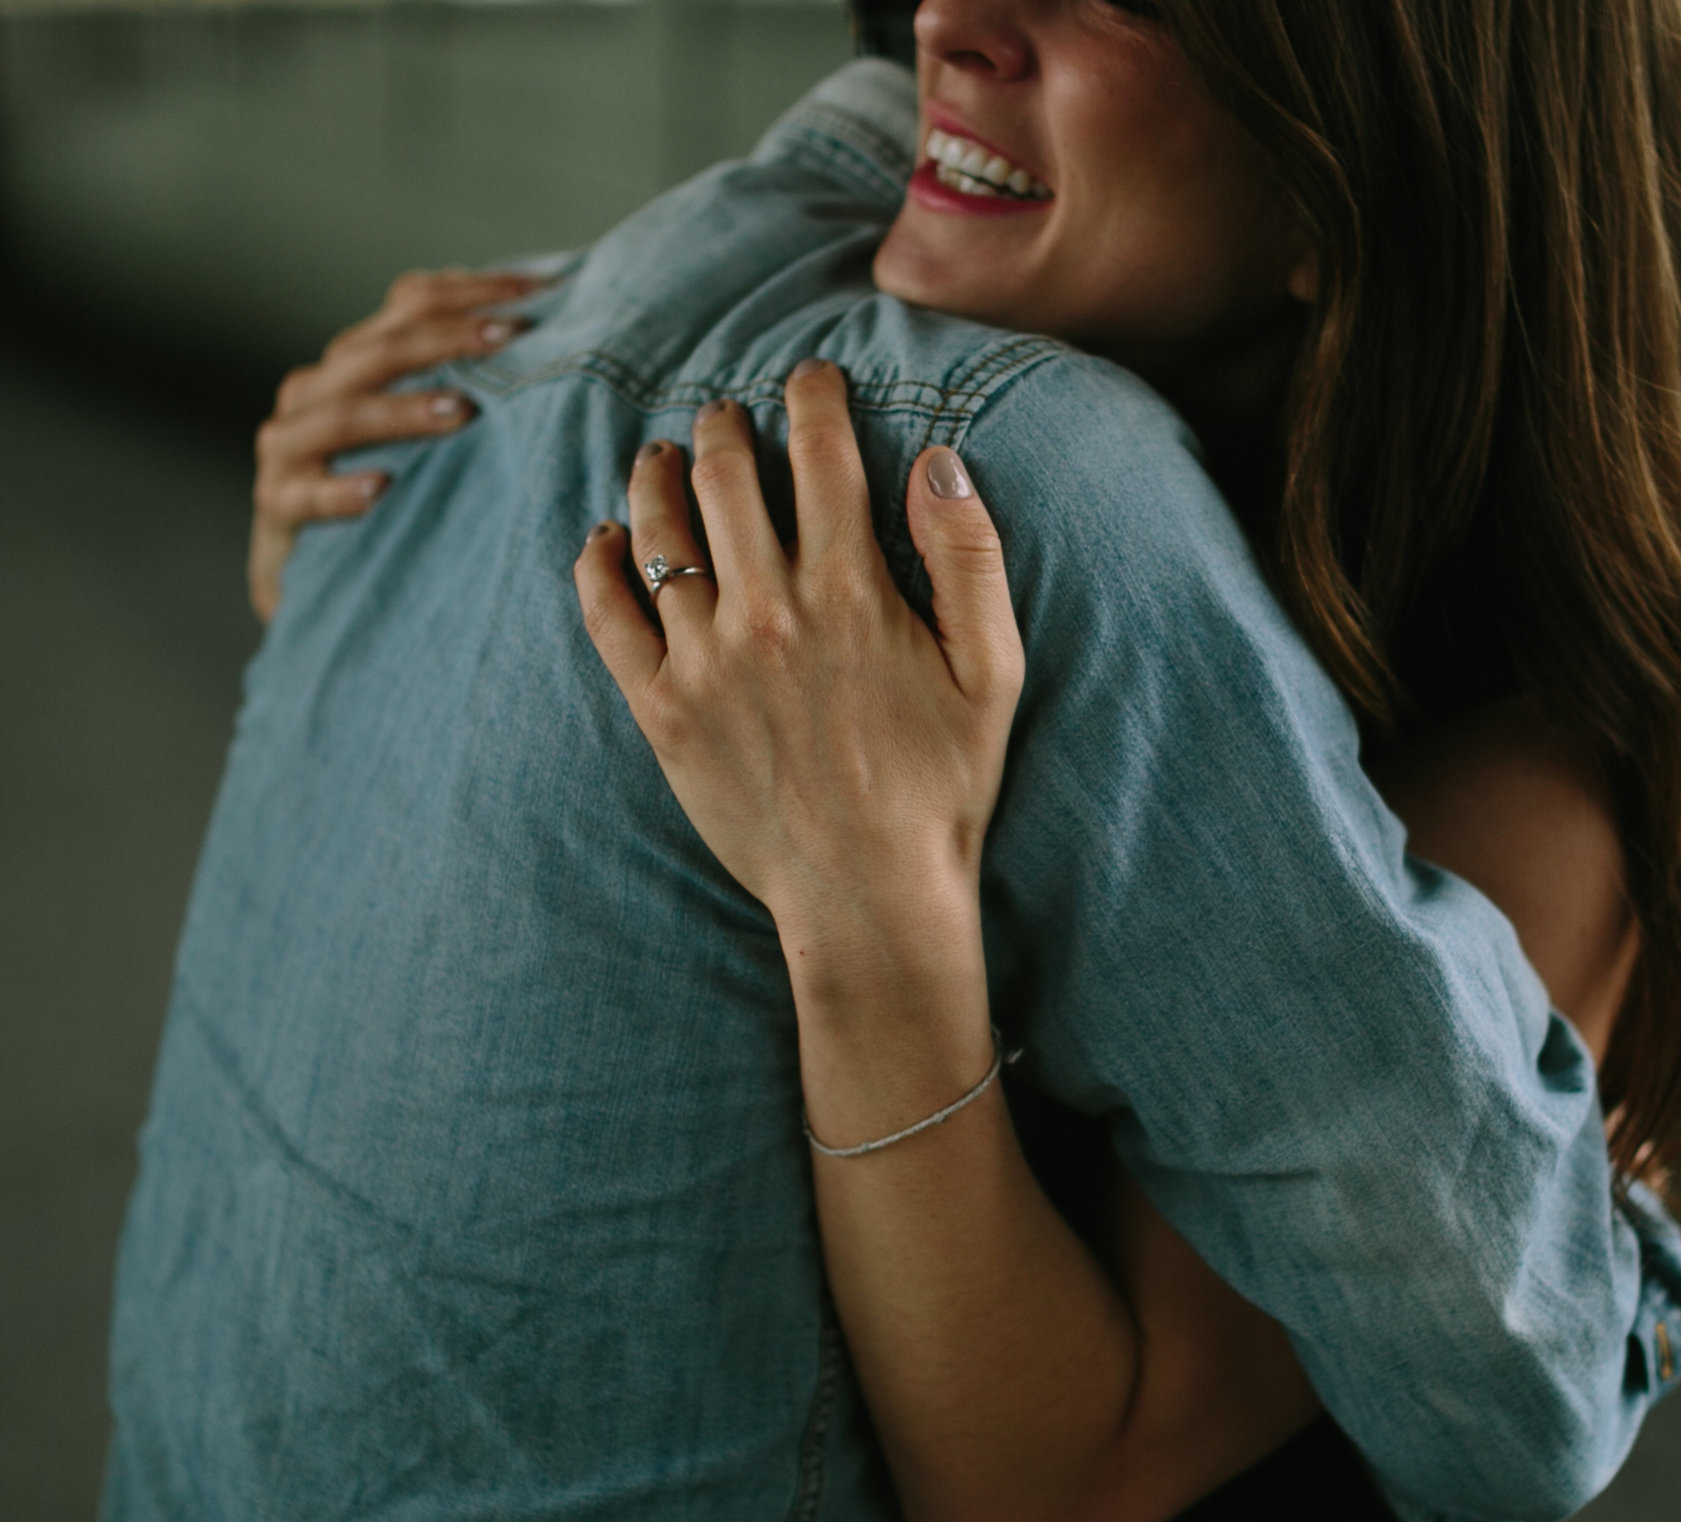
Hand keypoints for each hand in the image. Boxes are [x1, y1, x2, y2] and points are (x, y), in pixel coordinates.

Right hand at [249, 267, 540, 621]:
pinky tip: (382, 488)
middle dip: (447, 340)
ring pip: (340, 415)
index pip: (409, 304)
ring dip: (403, 411)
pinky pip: (304, 495)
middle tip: (510, 337)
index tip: (541, 291)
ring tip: (462, 409)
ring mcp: (288, 450)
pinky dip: (341, 490)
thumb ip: (469, 389)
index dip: (473, 290)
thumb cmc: (392, 497)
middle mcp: (315, 393)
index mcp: (354, 362)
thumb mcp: (431, 436)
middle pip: (377, 351)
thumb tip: (560, 348)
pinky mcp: (277, 507)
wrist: (312, 575)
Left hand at [575, 361, 1024, 1011]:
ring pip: (659, 531)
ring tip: (660, 455)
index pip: (822, 458)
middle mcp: (769, 613)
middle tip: (726, 413)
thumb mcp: (994, 673)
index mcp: (853, 594)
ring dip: (656, 475)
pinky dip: (597, 561)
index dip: (814, 399)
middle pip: (726, 478)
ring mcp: (704, 660)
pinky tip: (604, 537)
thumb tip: (940, 457)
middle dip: (725, 426)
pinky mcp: (659, 709)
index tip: (809, 376)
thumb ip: (971, 558)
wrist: (869, 898)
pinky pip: (606, 613)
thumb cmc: (944, 787)